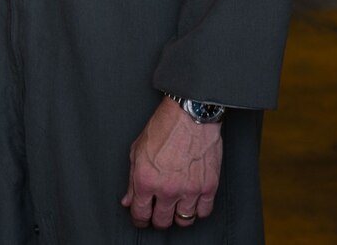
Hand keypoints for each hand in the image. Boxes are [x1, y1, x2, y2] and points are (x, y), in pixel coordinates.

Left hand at [122, 97, 221, 229]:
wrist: (190, 116)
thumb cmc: (163, 129)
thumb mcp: (136, 151)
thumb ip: (131, 180)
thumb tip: (127, 200)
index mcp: (145, 180)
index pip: (140, 213)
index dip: (139, 220)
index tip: (140, 220)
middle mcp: (167, 189)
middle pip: (162, 221)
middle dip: (157, 220)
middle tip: (157, 215)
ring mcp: (189, 190)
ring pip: (184, 220)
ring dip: (178, 217)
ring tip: (174, 209)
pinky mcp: (209, 187)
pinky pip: (204, 212)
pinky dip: (198, 211)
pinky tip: (192, 203)